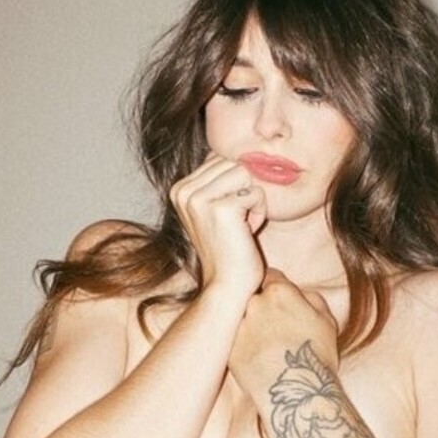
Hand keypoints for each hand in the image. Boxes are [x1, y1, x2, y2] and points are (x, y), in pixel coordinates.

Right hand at [169, 153, 266, 302]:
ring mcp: (199, 199)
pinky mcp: (222, 209)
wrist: (226, 284)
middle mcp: (184, 191)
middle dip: (244, 189)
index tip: (227, 213)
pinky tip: (246, 231)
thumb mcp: (213, 208)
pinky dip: (259, 212)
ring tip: (240, 224)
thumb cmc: (227, 247)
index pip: (219, 158)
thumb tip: (238, 153)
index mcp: (179, 188)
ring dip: (252, 200)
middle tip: (236, 220)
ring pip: (245, 173)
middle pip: (233, 162)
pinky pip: (257, 193)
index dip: (233, 184)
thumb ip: (217, 180)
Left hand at [229, 269, 338, 397]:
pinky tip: (259, 360)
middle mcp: (254, 303)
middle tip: (275, 327)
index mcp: (279, 292)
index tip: (281, 302)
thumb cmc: (318, 356)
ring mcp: (238, 326)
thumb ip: (311, 298)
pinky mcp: (229, 349)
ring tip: (267, 347)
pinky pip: (235, 341)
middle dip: (262, 306)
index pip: (270, 276)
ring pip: (242, 319)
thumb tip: (299, 293)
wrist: (299, 394)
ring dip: (251, 326)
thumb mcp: (327, 320)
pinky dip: (244, 346)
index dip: (277, 288)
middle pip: (253, 296)